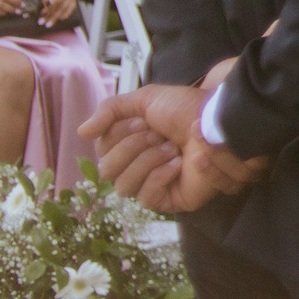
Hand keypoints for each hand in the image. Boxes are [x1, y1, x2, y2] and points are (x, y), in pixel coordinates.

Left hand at [38, 0, 76, 26]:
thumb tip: (48, 5)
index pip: (56, 0)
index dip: (48, 9)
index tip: (41, 14)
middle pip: (60, 5)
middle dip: (51, 15)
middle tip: (42, 23)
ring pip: (65, 8)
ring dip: (56, 17)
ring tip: (48, 24)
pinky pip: (71, 7)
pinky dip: (66, 14)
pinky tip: (60, 19)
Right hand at [79, 83, 266, 212]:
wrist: (218, 120)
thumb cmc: (186, 108)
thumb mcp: (145, 99)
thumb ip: (110, 111)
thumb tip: (81, 132)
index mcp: (129, 142)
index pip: (101, 150)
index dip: (119, 135)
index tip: (144, 121)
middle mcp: (137, 164)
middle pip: (107, 170)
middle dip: (133, 148)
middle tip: (158, 135)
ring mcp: (152, 183)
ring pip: (123, 187)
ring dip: (147, 162)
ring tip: (171, 148)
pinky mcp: (170, 198)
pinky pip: (146, 199)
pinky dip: (158, 178)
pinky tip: (176, 164)